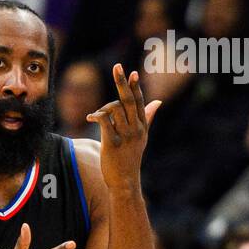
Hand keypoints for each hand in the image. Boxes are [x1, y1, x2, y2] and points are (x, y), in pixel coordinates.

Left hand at [86, 63, 158, 193]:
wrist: (125, 181)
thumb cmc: (131, 158)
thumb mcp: (143, 138)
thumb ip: (148, 118)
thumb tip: (158, 101)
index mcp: (142, 126)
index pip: (140, 102)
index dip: (135, 87)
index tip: (132, 72)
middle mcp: (136, 129)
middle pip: (129, 100)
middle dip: (122, 83)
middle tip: (117, 67)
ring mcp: (125, 136)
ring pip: (115, 109)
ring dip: (103, 107)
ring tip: (96, 116)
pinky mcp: (113, 143)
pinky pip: (105, 121)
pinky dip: (96, 115)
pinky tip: (90, 118)